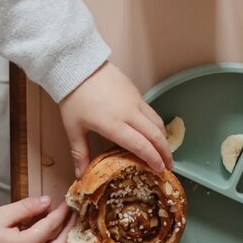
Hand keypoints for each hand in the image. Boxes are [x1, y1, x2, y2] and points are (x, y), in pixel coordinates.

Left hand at [59, 61, 172, 175]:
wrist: (79, 66)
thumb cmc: (74, 98)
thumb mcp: (73, 128)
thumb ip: (80, 153)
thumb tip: (80, 176)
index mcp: (114, 125)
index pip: (140, 146)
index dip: (153, 159)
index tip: (160, 171)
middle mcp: (129, 113)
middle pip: (155, 135)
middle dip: (165, 152)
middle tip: (169, 165)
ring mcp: (135, 101)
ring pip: (156, 121)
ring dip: (164, 137)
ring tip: (165, 150)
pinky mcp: (136, 91)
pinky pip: (151, 111)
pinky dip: (157, 124)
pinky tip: (154, 130)